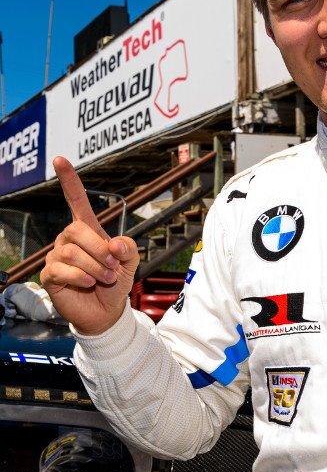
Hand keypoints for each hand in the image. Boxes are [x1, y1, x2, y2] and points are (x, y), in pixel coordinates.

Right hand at [40, 157, 139, 334]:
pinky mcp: (50, 275)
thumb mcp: (131, 262)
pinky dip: (81, 277)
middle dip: (99, 248)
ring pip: (71, 251)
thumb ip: (128, 248)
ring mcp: (57, 256)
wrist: (107, 311)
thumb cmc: (116, 283)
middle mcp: (69, 239)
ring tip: (105, 277)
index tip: (59, 160)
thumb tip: (114, 243)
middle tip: (113, 266)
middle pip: (76, 229)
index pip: (76, 201)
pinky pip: (61, 269)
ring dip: (94, 266)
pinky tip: (89, 283)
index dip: (69, 181)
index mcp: (88, 230)